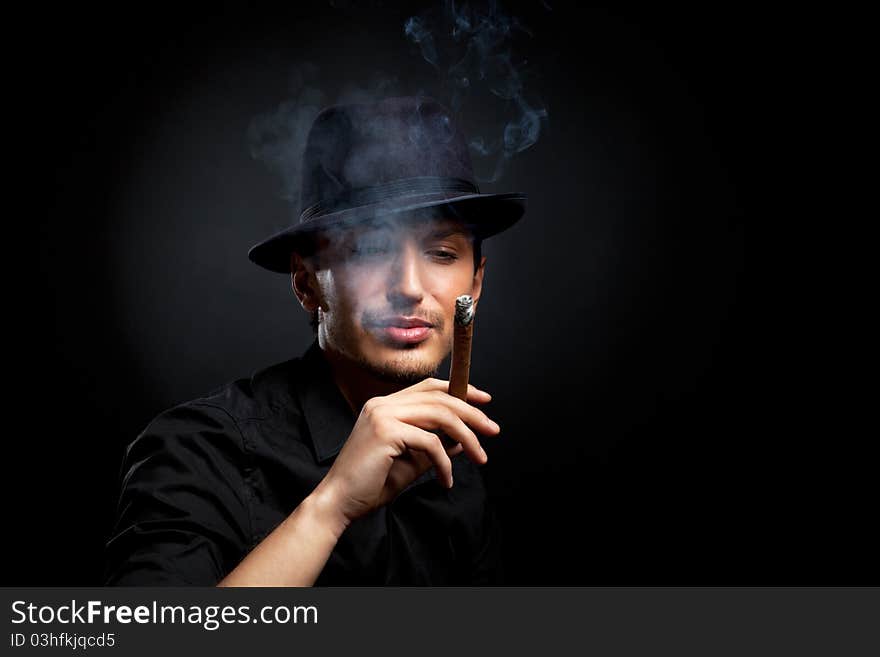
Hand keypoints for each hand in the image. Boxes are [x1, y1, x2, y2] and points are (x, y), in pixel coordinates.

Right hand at [313, 377, 499, 525]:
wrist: (339, 503)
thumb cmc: (371, 484)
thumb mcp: (411, 462)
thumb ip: (434, 447)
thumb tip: (462, 441)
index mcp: (385, 405)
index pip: (429, 386)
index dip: (460, 390)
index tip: (484, 402)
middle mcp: (383, 404)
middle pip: (440, 398)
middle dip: (472, 414)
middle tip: (493, 431)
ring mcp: (383, 415)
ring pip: (440, 416)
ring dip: (467, 437)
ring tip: (480, 457)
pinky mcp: (386, 432)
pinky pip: (430, 443)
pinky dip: (444, 463)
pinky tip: (445, 480)